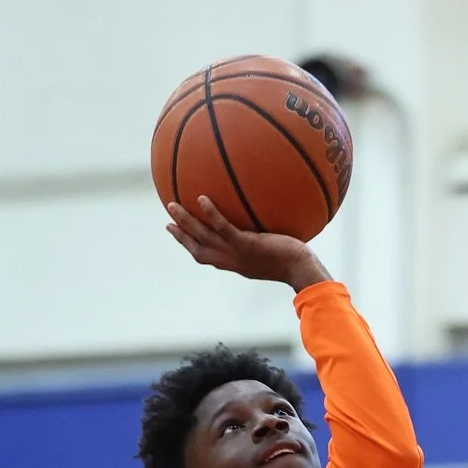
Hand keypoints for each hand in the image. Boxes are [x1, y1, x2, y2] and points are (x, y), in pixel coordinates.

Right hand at [166, 197, 330, 290]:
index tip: (179, 234)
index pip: (207, 256)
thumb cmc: (294, 260)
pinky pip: (224, 228)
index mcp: (235, 263)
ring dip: (185, 223)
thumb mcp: (274, 250)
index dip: (191, 246)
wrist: (301, 269)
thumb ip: (263, 239)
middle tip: (167, 222)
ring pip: (204, 238)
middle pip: (198, 249)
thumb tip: (264, 223)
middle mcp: (232, 260)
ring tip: (172, 205)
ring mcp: (237, 253)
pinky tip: (202, 198)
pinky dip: (212, 215)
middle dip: (181, 237)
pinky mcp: (247, 245)